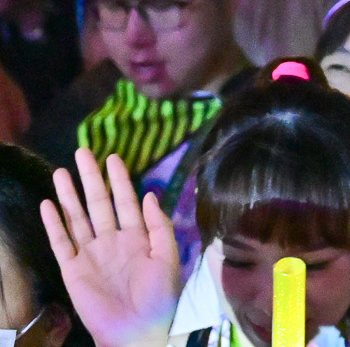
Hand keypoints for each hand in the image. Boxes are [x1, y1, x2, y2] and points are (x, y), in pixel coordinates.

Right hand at [41, 151, 179, 346]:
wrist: (140, 330)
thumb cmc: (160, 297)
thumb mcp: (168, 257)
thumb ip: (159, 225)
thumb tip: (150, 194)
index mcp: (138, 236)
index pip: (126, 201)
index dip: (120, 179)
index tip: (112, 157)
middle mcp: (112, 241)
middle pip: (99, 203)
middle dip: (91, 178)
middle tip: (83, 152)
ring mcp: (91, 254)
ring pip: (78, 218)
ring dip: (69, 196)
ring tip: (61, 172)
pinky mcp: (73, 270)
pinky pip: (61, 242)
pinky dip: (55, 224)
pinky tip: (49, 205)